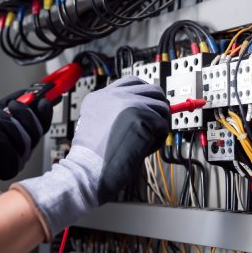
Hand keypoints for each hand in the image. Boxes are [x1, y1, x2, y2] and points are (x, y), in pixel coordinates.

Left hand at [0, 91, 52, 207]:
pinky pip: (11, 154)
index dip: (46, 112)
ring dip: (10, 125)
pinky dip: (2, 138)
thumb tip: (27, 92)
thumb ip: (12, 102)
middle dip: (26, 114)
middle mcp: (25, 149)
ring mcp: (18, 160)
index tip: (42, 100)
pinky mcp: (8, 170)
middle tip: (12, 105)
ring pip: (25, 142)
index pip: (43, 124)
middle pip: (37, 132)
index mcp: (25, 135)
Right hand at [13, 76, 169, 238]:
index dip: (145, 95)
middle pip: (152, 90)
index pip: (131, 82)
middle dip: (158, 109)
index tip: (149, 109)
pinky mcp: (140, 114)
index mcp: (99, 96)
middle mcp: (112, 94)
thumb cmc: (93, 159)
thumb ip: (117, 113)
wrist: (88, 170)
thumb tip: (147, 110)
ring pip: (162, 106)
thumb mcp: (98, 125)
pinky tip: (143, 149)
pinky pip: (163, 125)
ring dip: (159, 126)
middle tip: (155, 126)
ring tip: (145, 142)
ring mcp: (127, 102)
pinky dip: (158, 140)